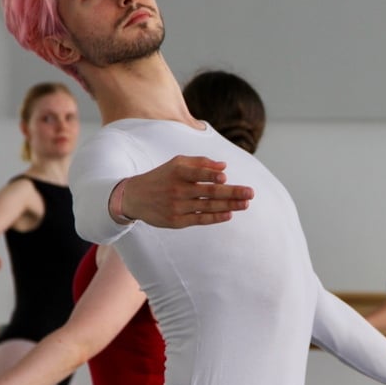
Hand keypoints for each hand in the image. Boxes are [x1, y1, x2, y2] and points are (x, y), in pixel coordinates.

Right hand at [121, 156, 254, 227]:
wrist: (135, 197)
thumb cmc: (162, 177)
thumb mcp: (177, 164)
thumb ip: (200, 163)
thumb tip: (224, 166)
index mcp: (177, 172)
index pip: (197, 174)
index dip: (210, 175)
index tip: (224, 177)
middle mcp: (177, 190)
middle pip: (209, 192)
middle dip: (232, 192)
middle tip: (250, 193)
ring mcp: (177, 206)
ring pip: (208, 206)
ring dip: (229, 205)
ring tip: (246, 204)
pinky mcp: (177, 221)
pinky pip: (200, 219)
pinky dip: (215, 217)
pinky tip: (229, 214)